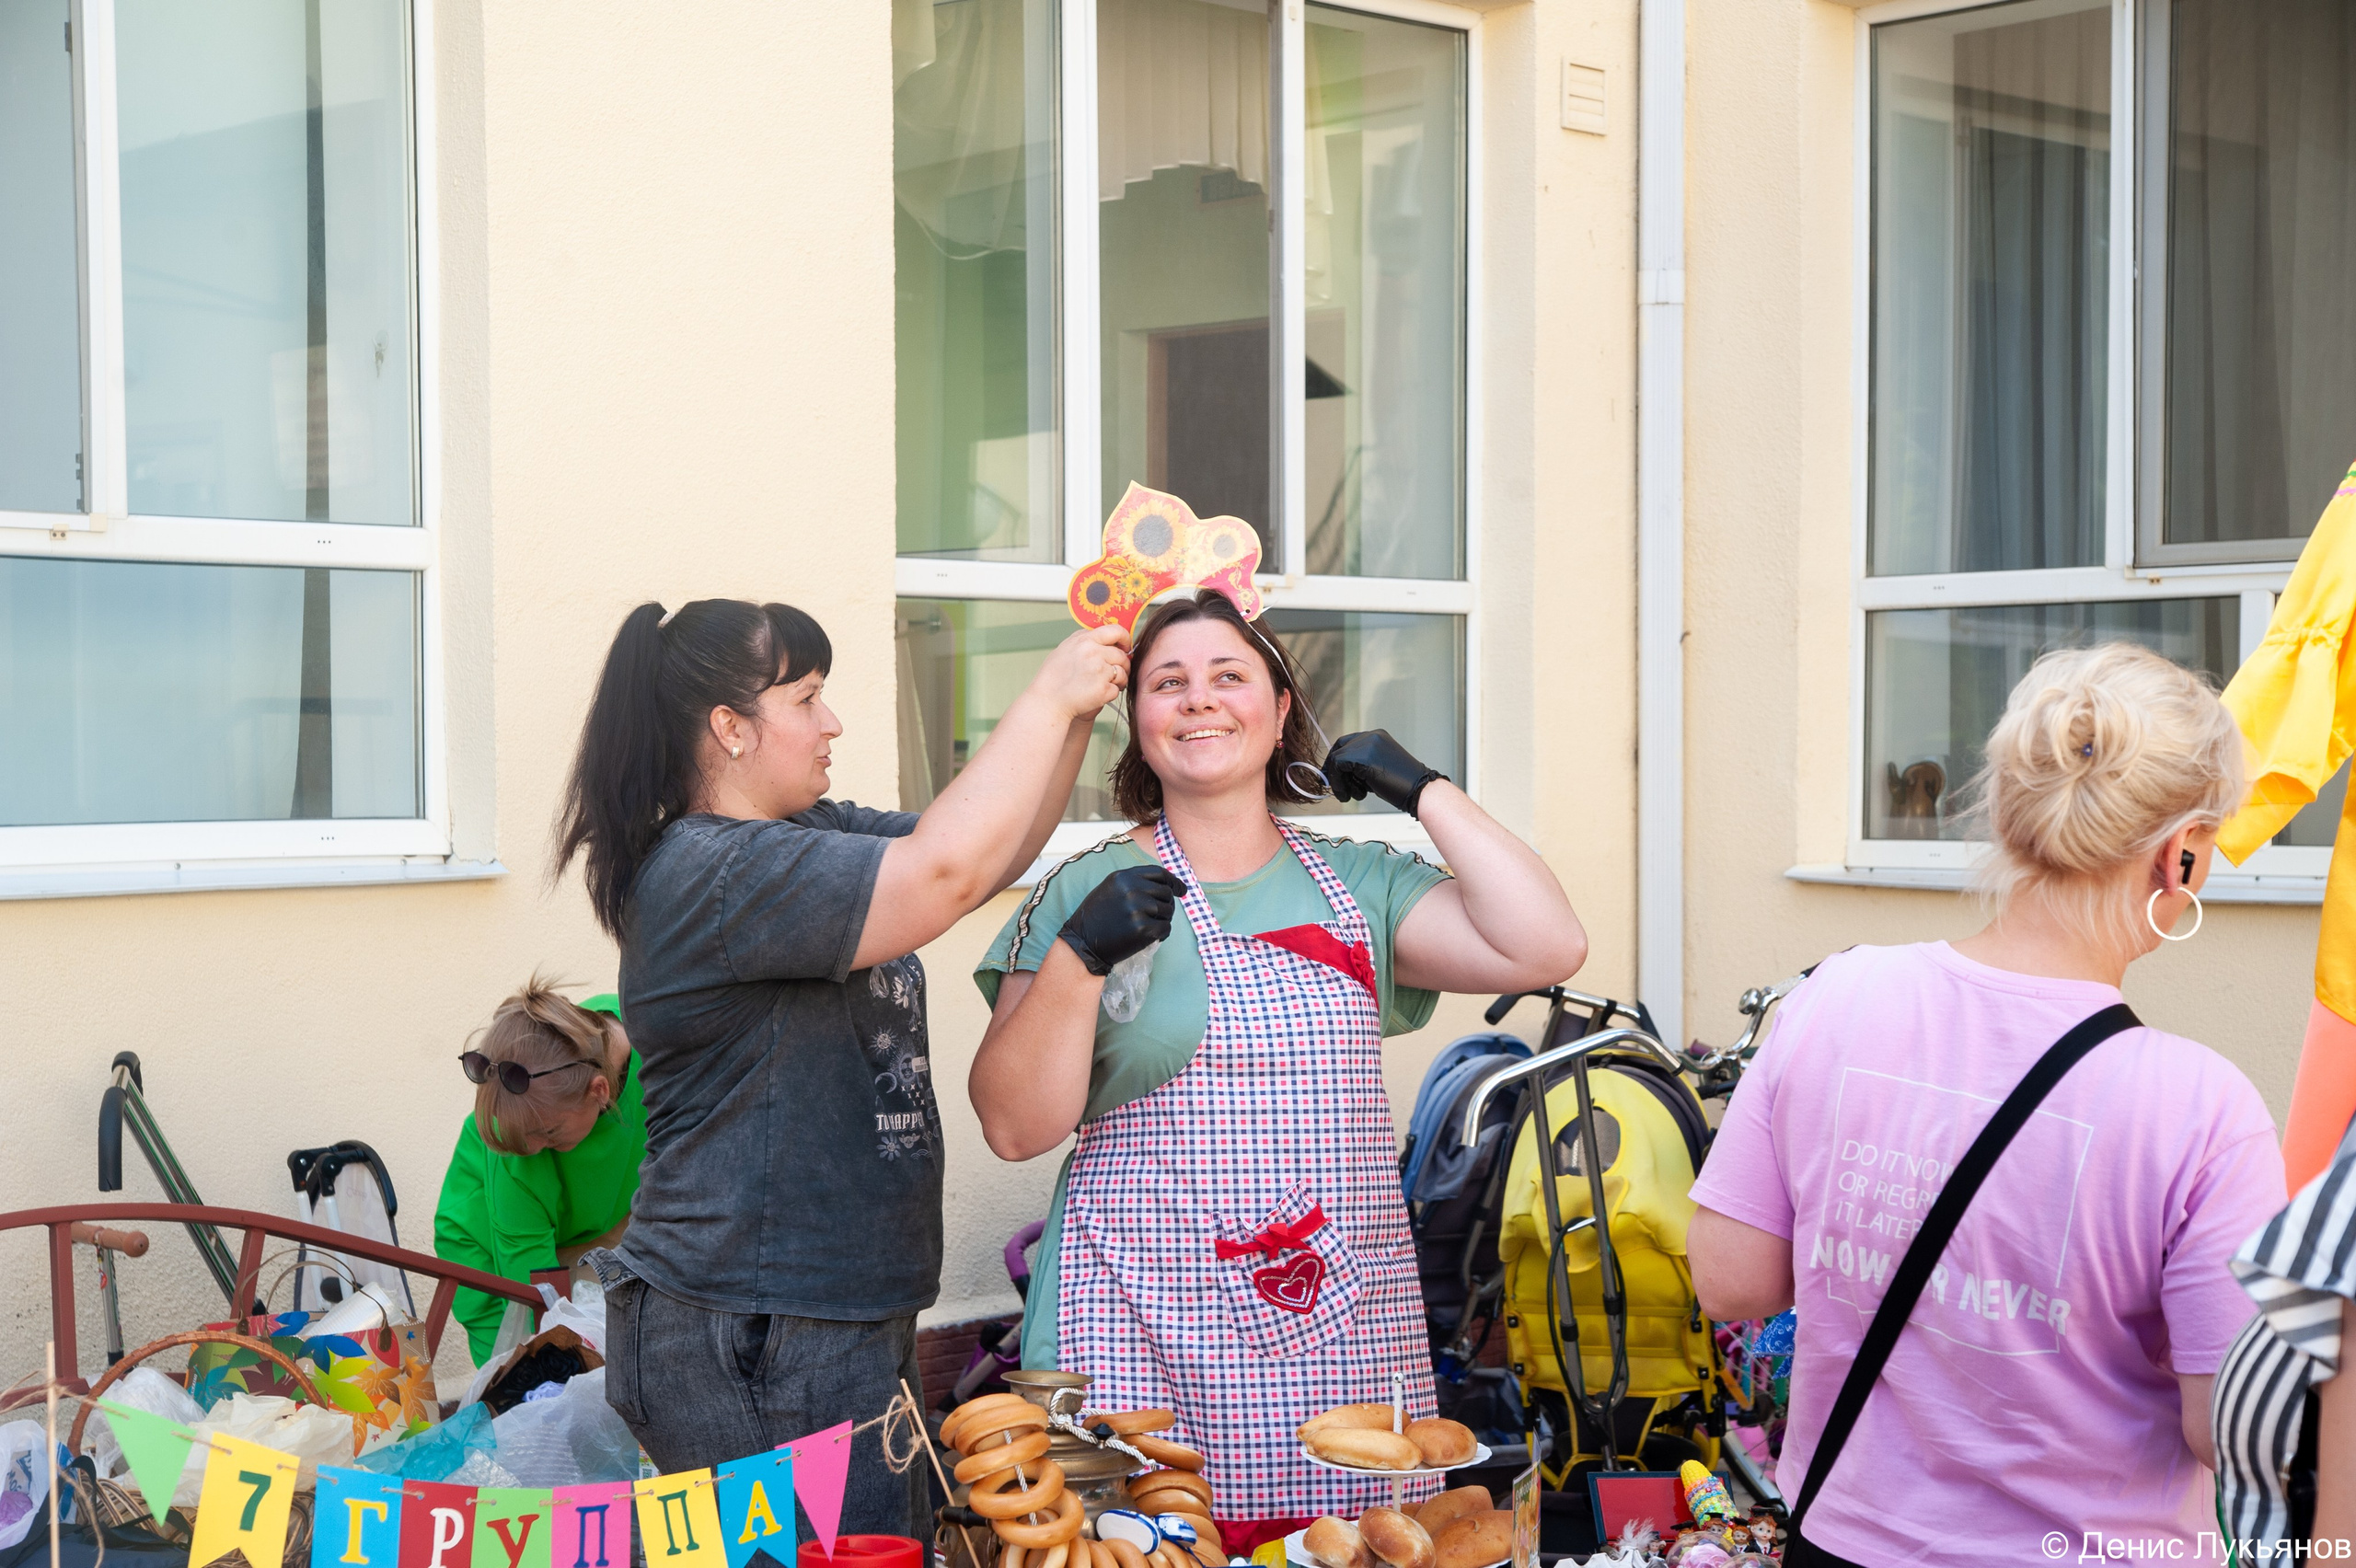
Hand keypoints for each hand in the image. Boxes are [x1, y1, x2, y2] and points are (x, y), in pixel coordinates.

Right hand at [1031, 625, 1130, 721]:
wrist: (1047, 703)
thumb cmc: (1053, 678)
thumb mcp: (1065, 649)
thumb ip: (1085, 640)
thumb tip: (1107, 638)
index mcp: (1084, 640)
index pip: (1116, 631)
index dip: (1125, 639)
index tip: (1125, 648)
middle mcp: (1093, 653)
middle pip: (1122, 656)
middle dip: (1122, 665)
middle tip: (1113, 674)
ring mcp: (1099, 671)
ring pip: (1122, 673)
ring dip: (1119, 681)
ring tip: (1105, 685)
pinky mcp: (1103, 689)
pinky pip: (1117, 690)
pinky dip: (1110, 694)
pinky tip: (1098, 695)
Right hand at [1059, 866, 1182, 976]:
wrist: (1082, 943)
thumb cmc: (1096, 917)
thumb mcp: (1110, 889)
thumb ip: (1133, 883)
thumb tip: (1167, 884)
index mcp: (1123, 877)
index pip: (1159, 873)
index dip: (1173, 882)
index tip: (1181, 890)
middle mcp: (1131, 889)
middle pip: (1165, 893)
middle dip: (1167, 904)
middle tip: (1160, 916)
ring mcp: (1137, 909)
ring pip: (1168, 911)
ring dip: (1164, 920)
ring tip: (1149, 927)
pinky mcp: (1142, 929)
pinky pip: (1166, 928)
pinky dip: (1162, 934)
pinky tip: (1151, 937)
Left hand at [1325, 730, 1446, 816]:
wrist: (1419, 790)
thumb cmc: (1402, 785)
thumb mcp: (1378, 768)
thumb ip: (1360, 765)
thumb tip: (1337, 772)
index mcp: (1377, 736)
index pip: (1348, 742)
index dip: (1336, 759)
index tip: (1331, 775)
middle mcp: (1371, 736)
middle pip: (1340, 747)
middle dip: (1333, 768)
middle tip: (1333, 787)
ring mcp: (1367, 743)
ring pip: (1337, 758)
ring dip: (1339, 781)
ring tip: (1351, 795)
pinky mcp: (1363, 755)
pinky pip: (1338, 766)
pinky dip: (1338, 782)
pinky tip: (1348, 795)